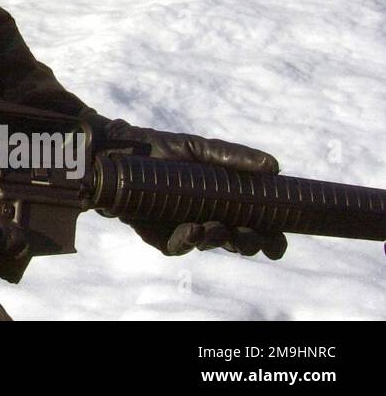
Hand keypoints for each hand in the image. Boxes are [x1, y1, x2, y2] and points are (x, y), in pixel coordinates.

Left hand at [91, 114, 287, 258]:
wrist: (116, 152)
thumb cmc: (160, 149)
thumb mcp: (198, 148)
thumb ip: (233, 157)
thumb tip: (274, 166)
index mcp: (224, 201)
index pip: (256, 225)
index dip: (271, 237)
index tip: (279, 241)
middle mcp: (208, 218)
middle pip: (238, 242)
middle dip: (249, 243)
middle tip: (251, 237)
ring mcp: (183, 229)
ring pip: (211, 245)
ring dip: (220, 240)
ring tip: (220, 228)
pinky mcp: (159, 236)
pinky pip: (177, 247)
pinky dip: (188, 241)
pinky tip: (194, 229)